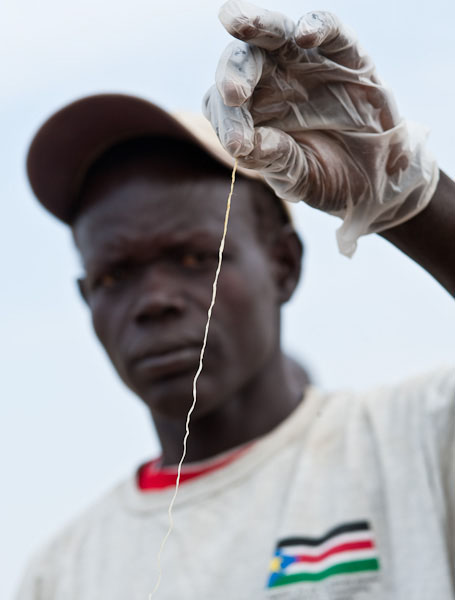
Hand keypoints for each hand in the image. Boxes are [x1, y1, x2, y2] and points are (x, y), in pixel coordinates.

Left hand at [203, 0, 437, 255]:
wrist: (378, 177)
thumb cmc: (328, 177)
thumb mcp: (299, 179)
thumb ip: (276, 162)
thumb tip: (251, 145)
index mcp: (251, 115)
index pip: (225, 108)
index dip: (228, 123)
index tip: (239, 146)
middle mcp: (272, 84)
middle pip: (242, 65)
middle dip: (233, 75)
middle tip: (233, 94)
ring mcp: (307, 65)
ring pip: (275, 36)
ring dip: (256, 26)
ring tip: (236, 22)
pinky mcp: (345, 55)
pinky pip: (330, 31)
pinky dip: (317, 26)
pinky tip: (305, 35)